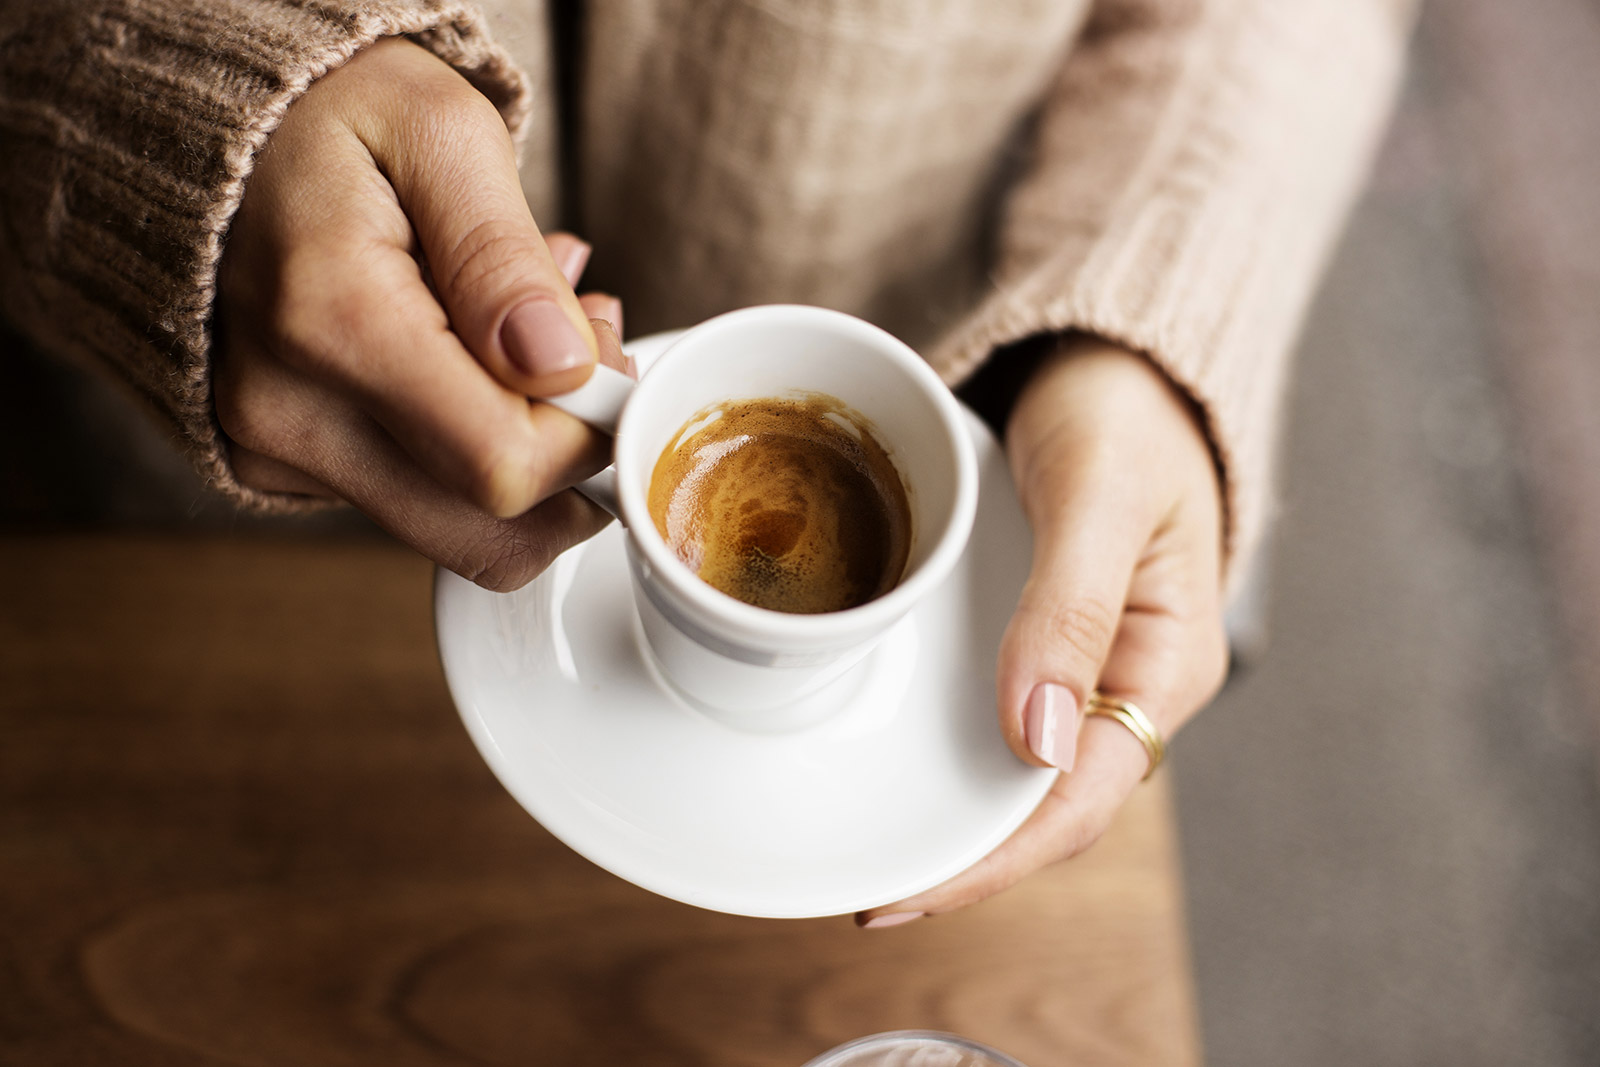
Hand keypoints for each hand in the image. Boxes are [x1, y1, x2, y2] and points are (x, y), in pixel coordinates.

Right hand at [214, 38, 626, 591]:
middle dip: (571, 459)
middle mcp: (289, 412)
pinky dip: (471, 445)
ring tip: (531, 337)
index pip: (505, 466)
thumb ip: (504, 258)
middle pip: (489, 533)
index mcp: (332, 322)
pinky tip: (474, 356)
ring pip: (460, 528)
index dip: (590, 433)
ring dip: (528, 452)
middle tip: (582, 350)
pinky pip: (417, 501)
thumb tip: (560, 366)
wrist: (217, 126)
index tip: (605, 354)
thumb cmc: (332, 114)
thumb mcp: (441, 133)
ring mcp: (277, 450)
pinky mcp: (282, 465)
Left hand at [858, 336, 1229, 925]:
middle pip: (1044, 806)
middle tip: (865, 893)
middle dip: (962, 861)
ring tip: (866, 847)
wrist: (1116, 355)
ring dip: (951, 816)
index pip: (1079, 800)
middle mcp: (1125, 682)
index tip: (905, 893)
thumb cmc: (1125, 409)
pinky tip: (893, 760)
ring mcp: (1083, 663)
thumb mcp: (1099, 495)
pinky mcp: (1042, 636)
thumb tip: (1033, 740)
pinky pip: (996, 714)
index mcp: (1164, 664)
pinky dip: (947, 749)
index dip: (994, 859)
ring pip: (1017, 770)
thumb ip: (1070, 607)